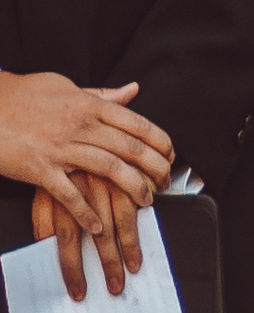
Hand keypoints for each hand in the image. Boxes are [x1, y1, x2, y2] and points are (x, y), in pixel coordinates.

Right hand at [0, 76, 171, 293]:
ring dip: (133, 187)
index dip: (159, 141)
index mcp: (88, 105)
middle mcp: (79, 125)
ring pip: (109, 169)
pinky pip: (69, 195)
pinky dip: (86, 213)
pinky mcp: (39, 169)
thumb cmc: (22, 95)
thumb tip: (133, 90)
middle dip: (154, 168)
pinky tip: (99, 226)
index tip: (171, 155)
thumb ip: (101, 93)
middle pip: (130, 148)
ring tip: (147, 200)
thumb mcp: (65, 86)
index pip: (136, 123)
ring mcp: (60, 148)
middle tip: (166, 181)